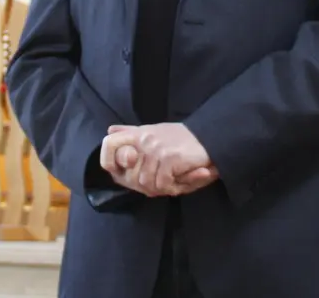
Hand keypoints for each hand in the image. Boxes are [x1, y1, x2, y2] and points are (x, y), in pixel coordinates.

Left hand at [102, 123, 217, 196]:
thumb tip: (110, 130)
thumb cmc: (181, 139)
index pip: (109, 145)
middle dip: (147, 186)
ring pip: (147, 184)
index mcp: (138, 133)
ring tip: (174, 179)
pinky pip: (162, 184)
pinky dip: (173, 187)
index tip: (125, 169)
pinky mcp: (168, 157)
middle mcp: (143, 139)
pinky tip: (182, 179)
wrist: (209, 137)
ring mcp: (155, 149)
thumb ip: (132, 133)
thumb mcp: (154, 132)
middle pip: (131, 177)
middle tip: (163, 182)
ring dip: (162, 188)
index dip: (110, 161)